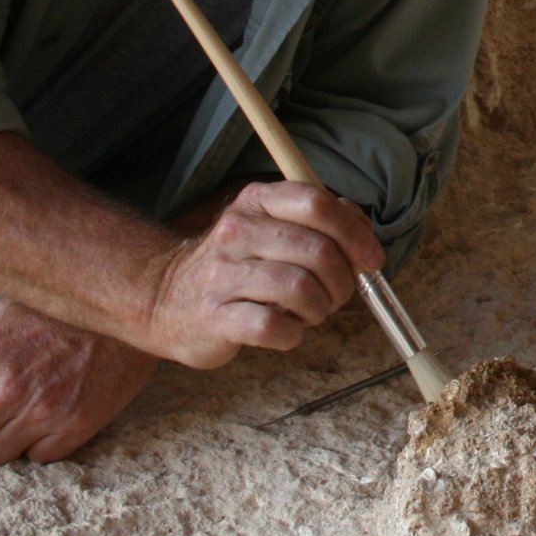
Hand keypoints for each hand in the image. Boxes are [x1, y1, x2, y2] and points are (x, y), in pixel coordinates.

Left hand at [0, 301, 157, 464]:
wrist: (128, 314)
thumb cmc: (62, 310)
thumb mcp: (4, 309)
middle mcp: (7, 387)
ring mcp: (41, 411)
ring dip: (1, 441)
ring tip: (18, 419)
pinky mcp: (74, 427)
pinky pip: (37, 457)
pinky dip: (39, 443)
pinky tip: (48, 419)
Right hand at [142, 179, 383, 368]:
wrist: (163, 299)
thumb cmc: (236, 266)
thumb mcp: (271, 228)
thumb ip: (320, 223)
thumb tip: (365, 234)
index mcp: (257, 201)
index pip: (317, 204)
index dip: (355, 233)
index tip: (372, 259)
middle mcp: (237, 231)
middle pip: (317, 250)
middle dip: (342, 280)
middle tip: (336, 296)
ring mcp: (222, 274)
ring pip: (300, 288)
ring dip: (319, 308)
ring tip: (309, 313)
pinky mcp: (214, 317)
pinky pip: (273, 327)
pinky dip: (292, 334)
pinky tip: (285, 331)